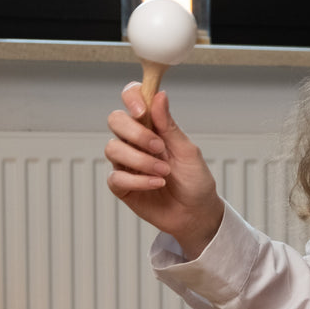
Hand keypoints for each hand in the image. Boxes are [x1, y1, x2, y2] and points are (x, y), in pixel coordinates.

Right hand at [104, 84, 225, 258]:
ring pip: (112, 148)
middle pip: (115, 121)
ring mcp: (126, 163)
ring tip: (165, 172)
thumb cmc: (195, 181)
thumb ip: (170, 126)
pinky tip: (156, 184)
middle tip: (160, 147)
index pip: (133, 100)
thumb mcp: (188, 151)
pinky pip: (116, 177)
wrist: (197, 213)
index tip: (142, 111)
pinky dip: (138, 180)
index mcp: (153, 127)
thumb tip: (159, 95)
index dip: (131, 98)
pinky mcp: (122, 186)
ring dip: (141, 160)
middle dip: (135, 133)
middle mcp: (135, 142)